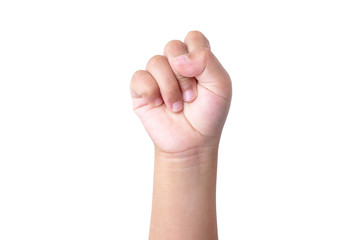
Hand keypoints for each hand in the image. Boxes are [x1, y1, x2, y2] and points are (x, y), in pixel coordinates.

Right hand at [130, 31, 231, 155]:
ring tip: (176, 106)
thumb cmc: (208, 113)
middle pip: (173, 47)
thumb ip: (207, 61)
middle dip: (184, 76)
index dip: (196, 54)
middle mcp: (175, 64)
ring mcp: (157, 76)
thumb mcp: (220, 86)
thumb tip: (178, 59)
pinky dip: (151, 91)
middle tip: (191, 97)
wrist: (192, 142)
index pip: (193, 38)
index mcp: (196, 59)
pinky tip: (158, 104)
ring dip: (170, 88)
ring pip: (156, 62)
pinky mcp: (141, 89)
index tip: (202, 77)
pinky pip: (139, 77)